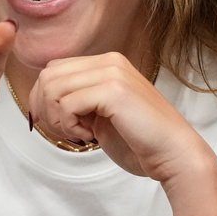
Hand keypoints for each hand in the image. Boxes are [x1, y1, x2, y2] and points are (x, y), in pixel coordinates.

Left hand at [27, 53, 208, 183]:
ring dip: (58, 118)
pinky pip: (67, 103)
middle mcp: (110, 61)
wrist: (173, 154)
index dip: (43, 98)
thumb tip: (43, 100)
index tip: (54, 124)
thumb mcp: (101, 113)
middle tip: (64, 131)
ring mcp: (112, 72)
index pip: (54, 69)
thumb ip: (79, 99)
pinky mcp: (113, 90)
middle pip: (48, 75)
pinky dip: (70, 125)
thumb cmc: (139, 140)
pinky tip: (89, 136)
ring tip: (79, 133)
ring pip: (53, 87)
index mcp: (107, 63)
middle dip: (45, 108)